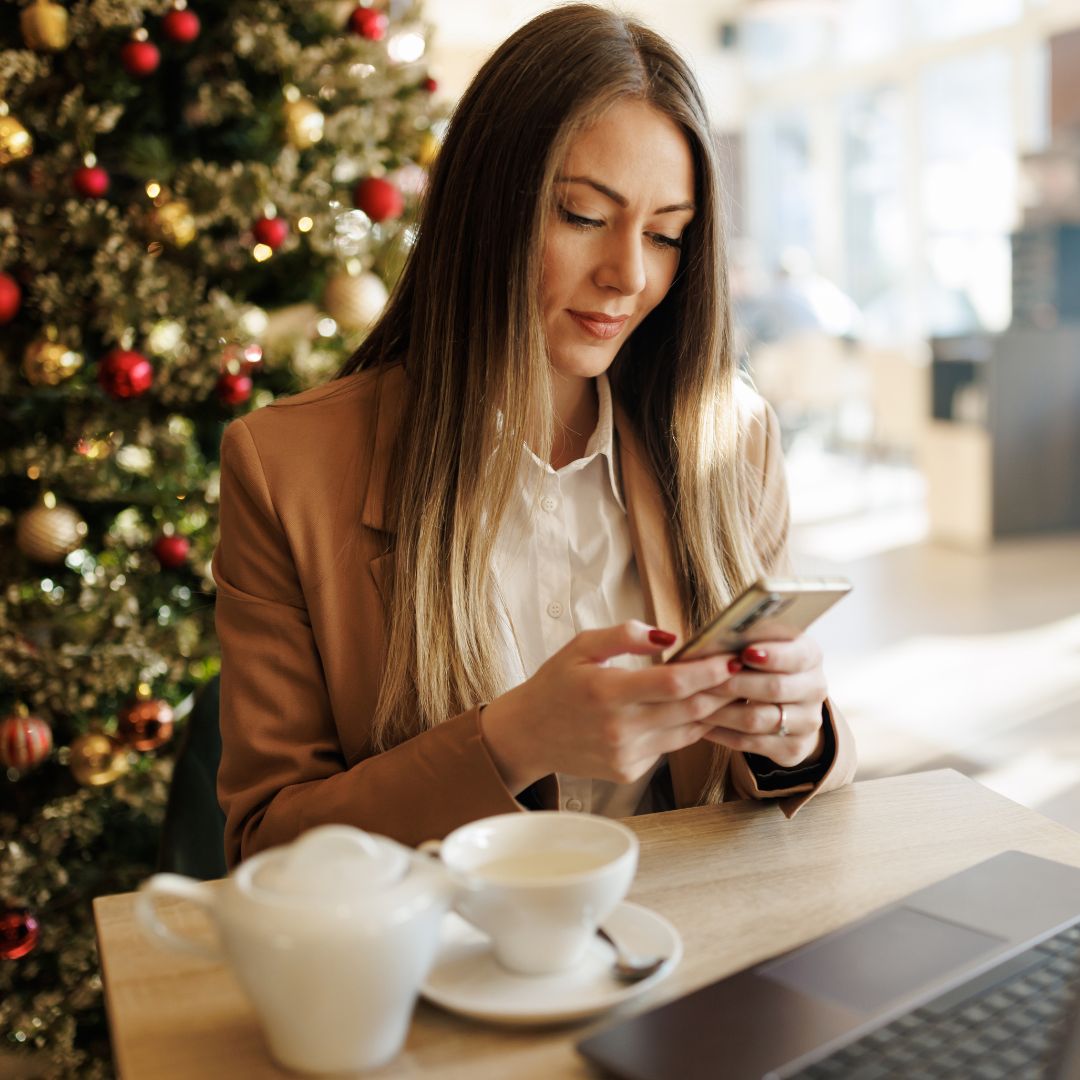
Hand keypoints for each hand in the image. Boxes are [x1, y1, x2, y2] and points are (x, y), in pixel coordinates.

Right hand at [480, 621, 738, 792]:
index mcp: (606, 691)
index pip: (672, 683)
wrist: (528, 735)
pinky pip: (670, 746)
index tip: (731, 658)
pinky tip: (697, 710)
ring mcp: (626, 754)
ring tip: (732, 688)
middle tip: (746, 671)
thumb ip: (624, 636)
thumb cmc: (555, 685)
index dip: (708, 671)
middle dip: (722, 690)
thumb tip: (670, 636)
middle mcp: (619, 728)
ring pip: (687, 731)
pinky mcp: (629, 771)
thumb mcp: (581, 646)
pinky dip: (687, 727)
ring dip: (712, 710)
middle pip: (689, 709)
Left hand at [701, 635, 828, 768]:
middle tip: (702, 681)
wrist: (788, 705)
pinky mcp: (794, 748)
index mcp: (810, 656)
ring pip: (759, 719)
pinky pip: (752, 743)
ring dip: (722, 712)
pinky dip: (723, 734)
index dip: (772, 656)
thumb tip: (716, 637)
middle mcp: (815, 689)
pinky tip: (702, 725)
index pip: (796, 656)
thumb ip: (747, 640)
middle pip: (775, 689)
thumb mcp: (764, 645)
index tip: (744, 653)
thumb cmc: (763, 664)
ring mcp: (807, 721)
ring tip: (694, 704)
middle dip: (734, 684)